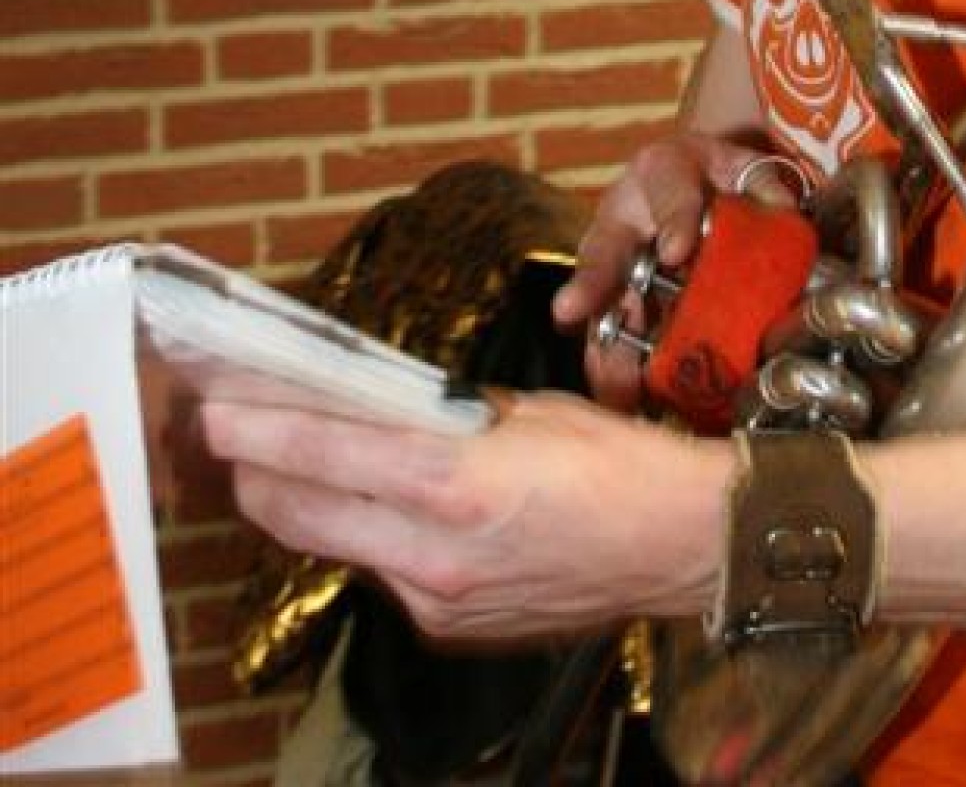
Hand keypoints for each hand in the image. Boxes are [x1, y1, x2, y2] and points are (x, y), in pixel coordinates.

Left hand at [202, 389, 723, 641]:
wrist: (682, 545)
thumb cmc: (618, 463)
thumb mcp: (526, 412)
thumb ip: (446, 415)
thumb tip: (386, 404)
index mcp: (456, 481)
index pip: (328, 450)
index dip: (261, 429)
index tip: (218, 410)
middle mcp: (434, 551)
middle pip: (303, 512)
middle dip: (255, 472)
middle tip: (227, 435)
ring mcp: (438, 598)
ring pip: (337, 544)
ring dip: (304, 504)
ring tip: (284, 463)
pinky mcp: (450, 624)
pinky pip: (384, 572)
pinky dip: (366, 535)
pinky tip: (372, 506)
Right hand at [552, 131, 772, 407]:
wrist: (699, 181)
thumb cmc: (722, 178)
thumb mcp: (747, 169)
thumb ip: (768, 190)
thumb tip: (784, 218)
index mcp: (664, 169)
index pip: (669, 190)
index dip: (674, 219)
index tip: (674, 251)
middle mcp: (625, 213)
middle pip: (605, 247)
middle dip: (591, 282)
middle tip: (570, 312)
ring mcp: (614, 258)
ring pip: (601, 302)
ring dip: (601, 343)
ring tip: (608, 385)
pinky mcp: (615, 296)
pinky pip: (609, 331)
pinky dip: (613, 366)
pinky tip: (622, 400)